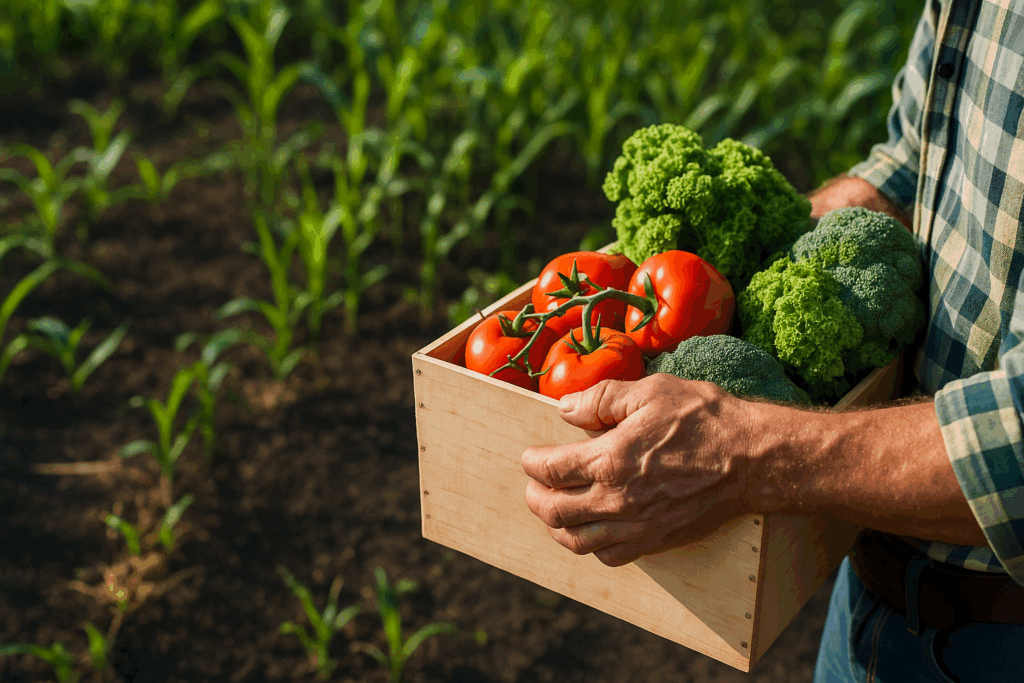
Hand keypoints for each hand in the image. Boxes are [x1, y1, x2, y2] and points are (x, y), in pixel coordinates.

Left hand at [521, 374, 758, 566]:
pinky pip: (610, 556)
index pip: (551, 469)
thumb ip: (601, 398)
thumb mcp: (650, 391)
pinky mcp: (656, 541)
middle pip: (554, 511)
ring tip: (553, 511)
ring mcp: (636, 526)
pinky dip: (590, 547)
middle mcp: (617, 500)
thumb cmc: (704, 420)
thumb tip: (565, 408)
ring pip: (576, 541)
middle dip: (535, 497)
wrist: (752, 459)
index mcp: (611, 460)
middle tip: (533, 485)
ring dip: (556, 527)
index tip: (529, 457)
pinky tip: (590, 531)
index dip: (532, 462)